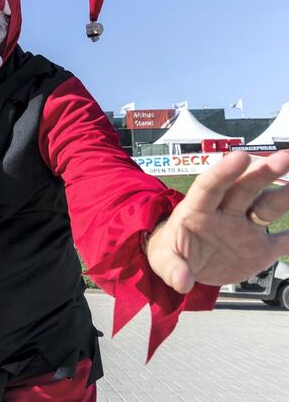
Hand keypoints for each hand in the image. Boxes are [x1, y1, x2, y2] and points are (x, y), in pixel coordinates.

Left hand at [147, 151, 288, 292]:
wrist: (186, 266)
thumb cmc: (172, 253)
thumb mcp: (164, 261)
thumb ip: (173, 269)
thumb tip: (182, 282)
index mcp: (197, 210)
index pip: (209, 187)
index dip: (223, 172)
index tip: (239, 157)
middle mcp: (225, 213)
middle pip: (244, 189)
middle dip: (263, 173)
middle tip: (284, 158)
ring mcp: (245, 228)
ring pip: (268, 206)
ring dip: (287, 194)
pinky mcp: (261, 248)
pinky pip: (285, 241)